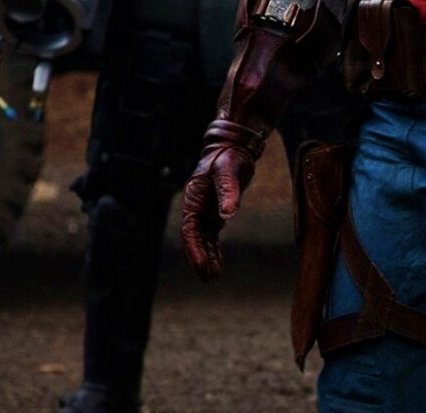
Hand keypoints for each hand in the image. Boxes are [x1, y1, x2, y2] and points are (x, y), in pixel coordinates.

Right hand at [179, 120, 264, 280]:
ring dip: (207, 257)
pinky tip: (217, 264)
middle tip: (208, 278)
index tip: (201, 266)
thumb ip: (229, 191)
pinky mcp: (215, 211)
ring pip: (202, 239)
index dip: (195, 250)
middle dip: (199, 258)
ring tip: (213, 276)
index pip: (190, 230)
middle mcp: (196, 207)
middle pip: (194, 239)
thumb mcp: (228, 172)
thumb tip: (229, 214)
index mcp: (193, 199)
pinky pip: (212, 235)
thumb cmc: (228, 157)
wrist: (235, 147)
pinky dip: (213, 249)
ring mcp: (205, 210)